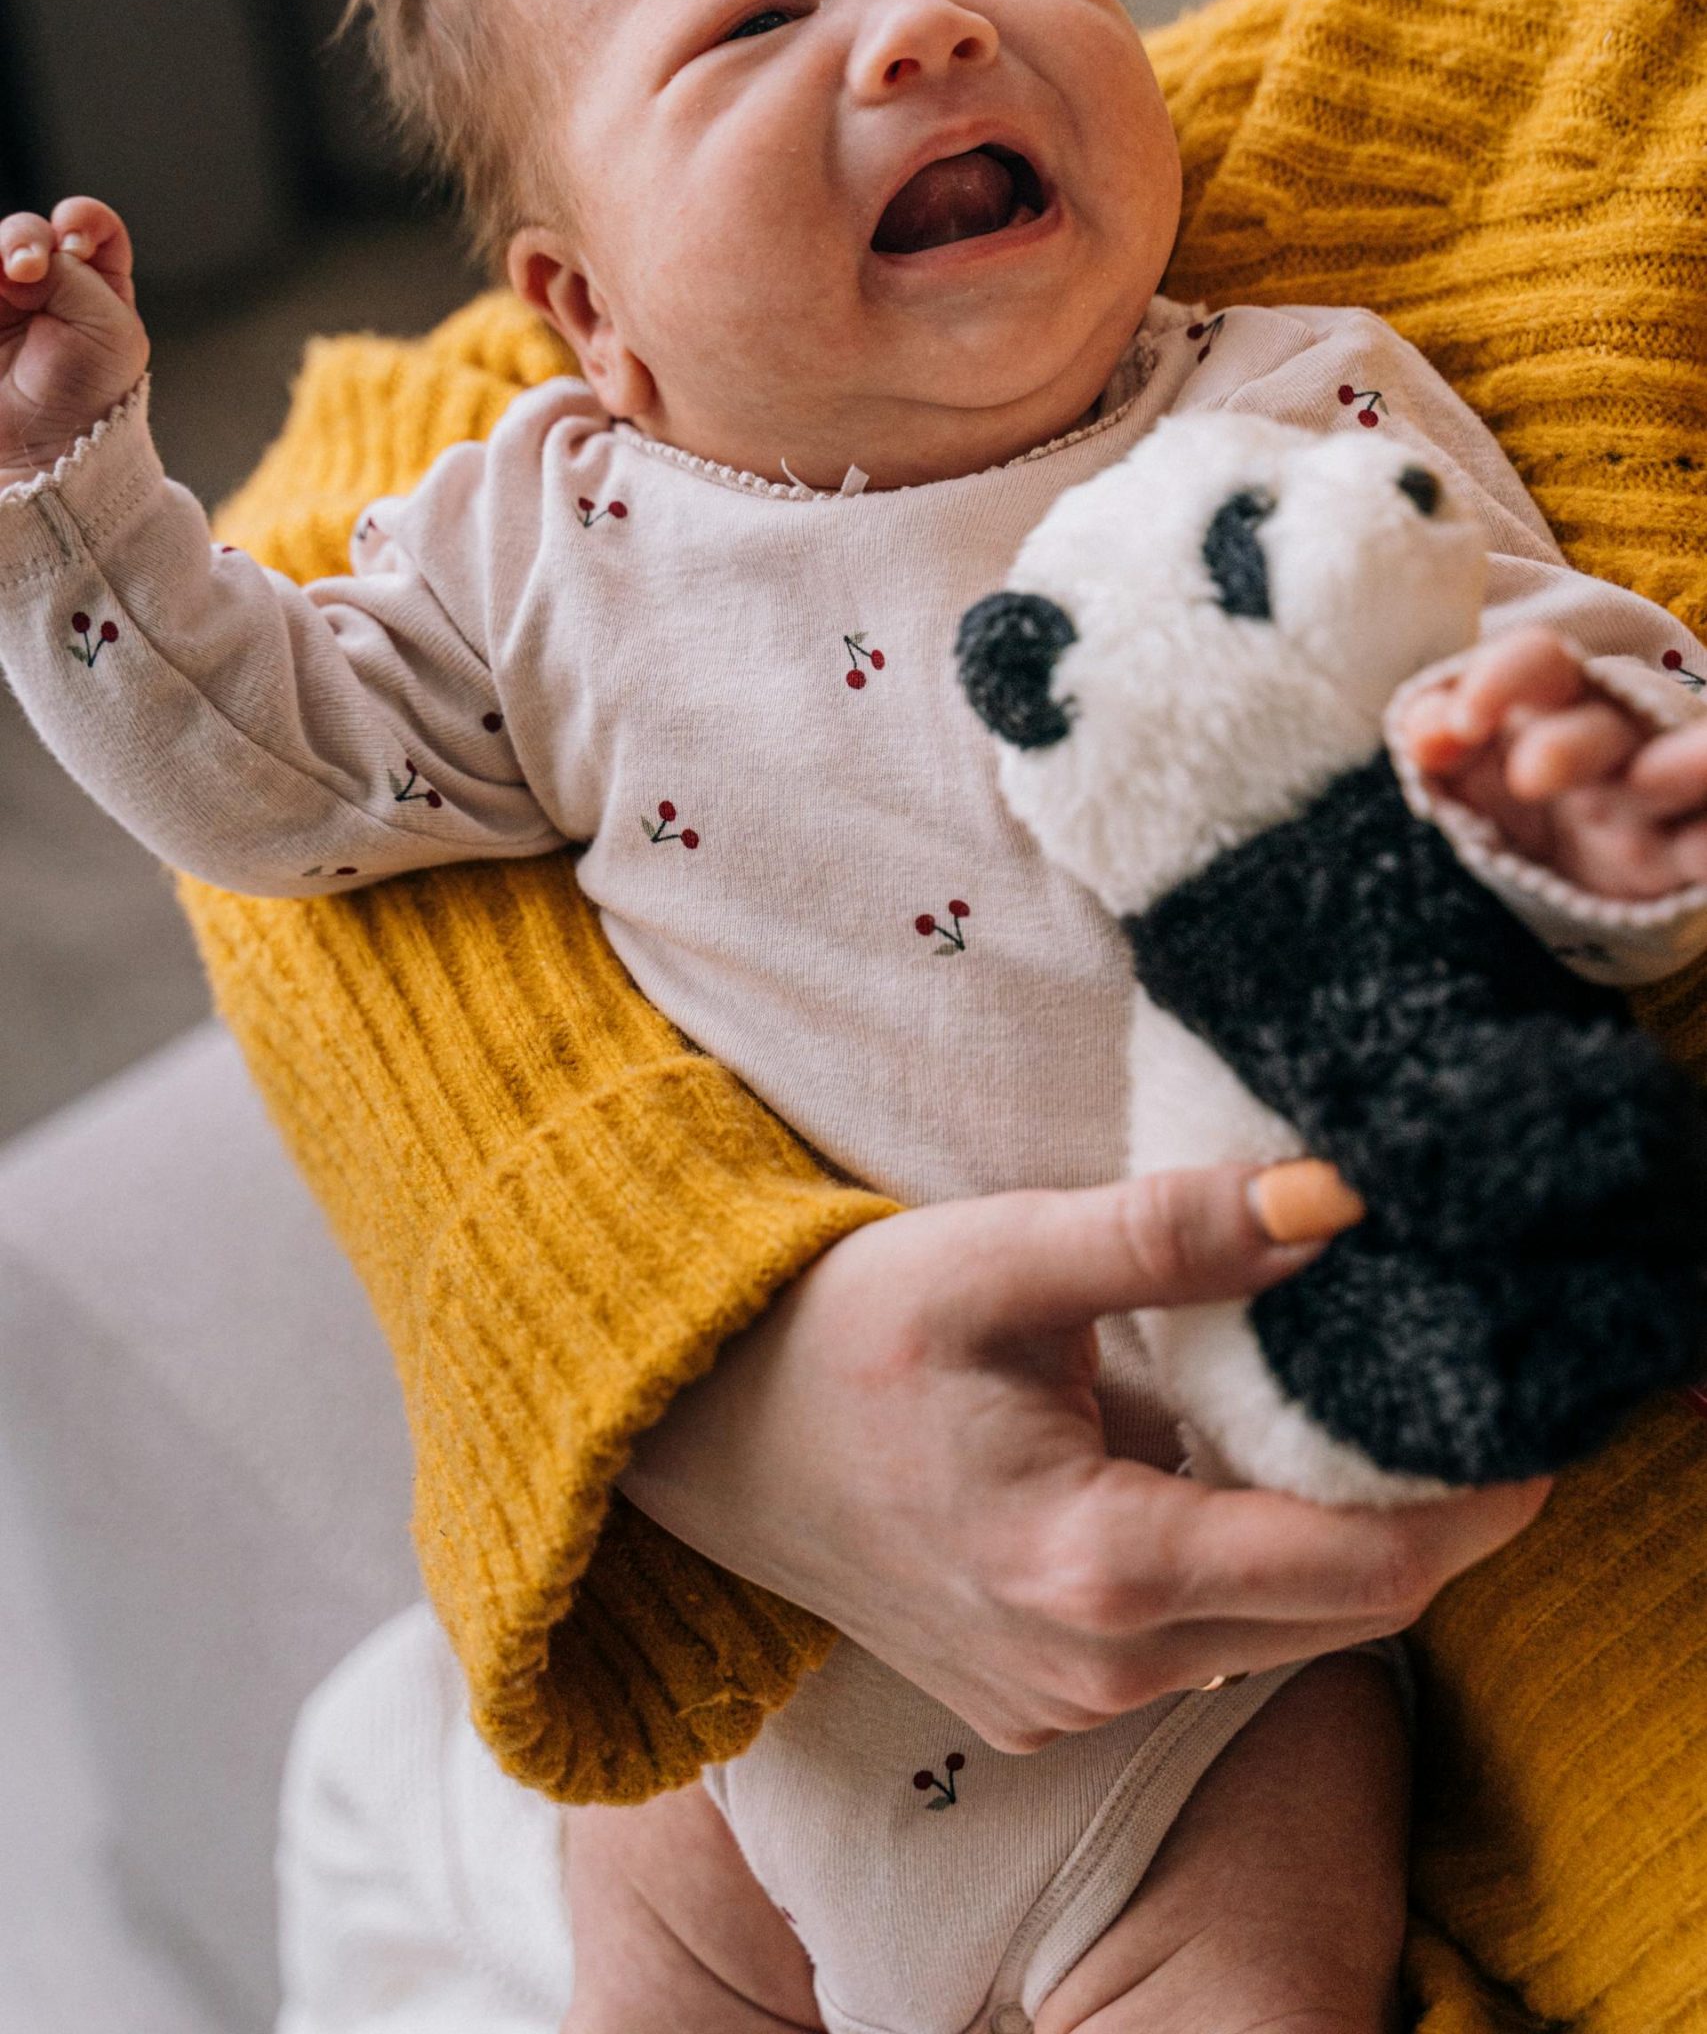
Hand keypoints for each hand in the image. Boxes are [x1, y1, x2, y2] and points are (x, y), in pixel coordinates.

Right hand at [0, 198, 147, 485]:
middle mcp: (48, 284)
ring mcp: (5, 300)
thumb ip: (74, 277)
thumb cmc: (90, 396)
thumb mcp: (110, 329)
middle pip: (29, 231)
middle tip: (24, 268)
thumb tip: (25, 258)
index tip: (74, 237)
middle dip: (24, 238)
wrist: (42, 450)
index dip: (82, 218)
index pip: (89, 226)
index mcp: (97, 283)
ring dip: (0, 251)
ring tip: (7, 278)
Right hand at [621, 1164, 1546, 1750]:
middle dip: (1420, 1515)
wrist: (692, 1430)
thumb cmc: (833, 1336)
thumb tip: (1337, 1200)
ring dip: (1337, 1542)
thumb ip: (1168, 1236)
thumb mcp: (998, 1258)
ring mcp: (1066, 1702)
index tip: (1530, 1425)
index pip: (1357, 1570)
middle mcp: (1094, 1670)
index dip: (1467, 1503)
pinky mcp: (1044, 1701)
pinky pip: (1203, 1647)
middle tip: (1462, 1394)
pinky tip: (1238, 1468)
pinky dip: (1253, 1567)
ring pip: (1276, 1635)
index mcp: (1093, 1569)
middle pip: (1337, 1613)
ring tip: (1368, 1414)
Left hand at [1405, 625, 1706, 898]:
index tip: (1460, 724)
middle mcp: (1618, 739)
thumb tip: (1420, 735)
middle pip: (1605, 726)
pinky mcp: (1684, 854)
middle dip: (1571, 744)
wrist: (1572, 869)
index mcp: (1560, 701)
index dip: (1504, 680)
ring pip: (1687, 766)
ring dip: (1683, 763)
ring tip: (1649, 780)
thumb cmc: (1520, 795)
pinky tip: (1698, 845)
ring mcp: (1660, 795)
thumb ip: (1442, 739)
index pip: (1541, 663)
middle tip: (1530, 773)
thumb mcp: (1472, 767)